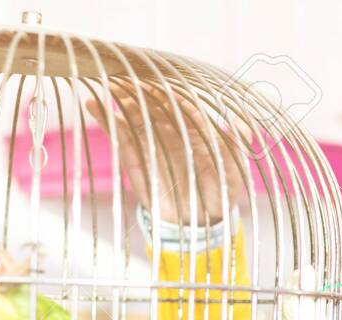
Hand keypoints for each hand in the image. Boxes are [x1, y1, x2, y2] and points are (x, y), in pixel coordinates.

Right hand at [84, 83, 245, 224]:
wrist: (200, 221)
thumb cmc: (221, 191)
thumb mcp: (235, 168)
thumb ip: (238, 147)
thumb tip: (248, 129)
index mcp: (194, 128)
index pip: (180, 103)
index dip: (173, 96)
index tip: (168, 91)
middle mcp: (171, 131)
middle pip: (154, 103)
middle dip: (143, 89)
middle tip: (132, 76)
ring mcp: (151, 143)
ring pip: (134, 114)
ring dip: (122, 99)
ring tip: (112, 85)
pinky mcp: (134, 158)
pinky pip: (119, 136)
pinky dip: (106, 120)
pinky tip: (93, 105)